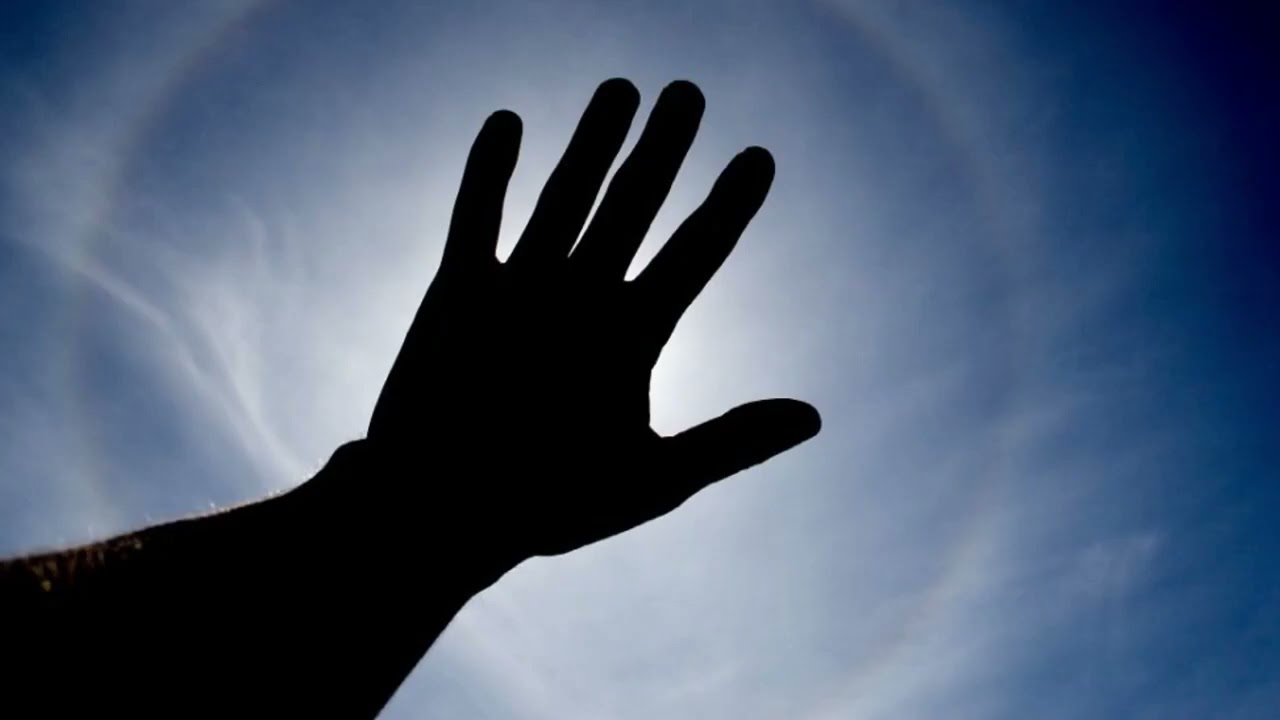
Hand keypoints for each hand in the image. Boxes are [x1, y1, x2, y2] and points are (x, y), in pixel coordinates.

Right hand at [340, 78, 820, 589]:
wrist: (442, 518)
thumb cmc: (547, 507)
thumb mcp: (651, 479)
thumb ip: (730, 441)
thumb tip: (816, 417)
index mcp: (634, 336)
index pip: (694, 256)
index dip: (727, 207)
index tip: (760, 157)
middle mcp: (585, 300)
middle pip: (634, 208)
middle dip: (661, 151)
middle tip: (689, 94)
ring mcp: (524, 289)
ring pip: (566, 196)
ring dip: (590, 143)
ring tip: (621, 89)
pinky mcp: (459, 290)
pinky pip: (478, 216)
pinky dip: (492, 172)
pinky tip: (511, 122)